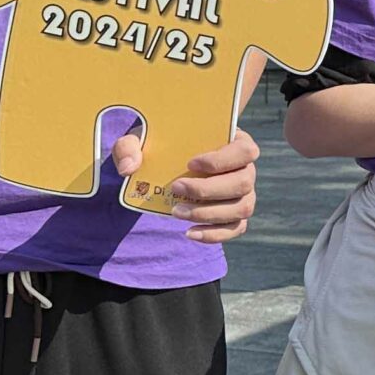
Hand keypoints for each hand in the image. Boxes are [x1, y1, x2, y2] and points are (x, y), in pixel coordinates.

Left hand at [114, 128, 262, 243]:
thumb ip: (129, 147)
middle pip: (244, 182)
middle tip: (176, 189)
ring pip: (242, 208)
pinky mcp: (235, 215)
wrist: (166, 164)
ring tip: (176, 212)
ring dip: (209, 213)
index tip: (190, 164)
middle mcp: (246, 168)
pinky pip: (236, 228)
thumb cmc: (161, 146)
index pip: (245, 151)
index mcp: (234, 141)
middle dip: (208, 189)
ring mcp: (244, 194)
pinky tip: (189, 233)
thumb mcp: (141, 139)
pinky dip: (214, 234)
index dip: (222, 160)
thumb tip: (129, 168)